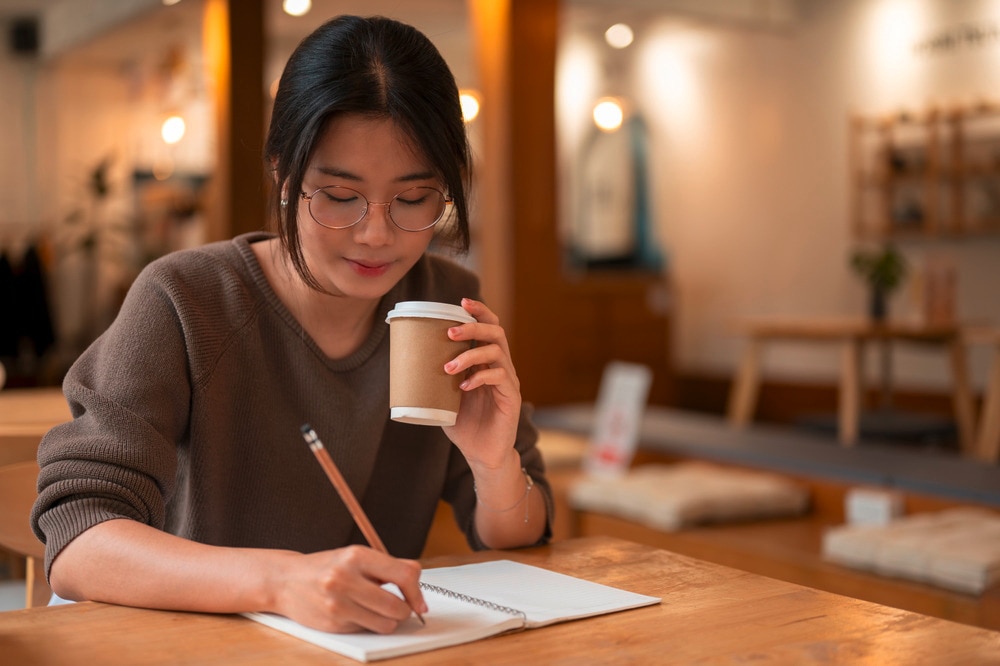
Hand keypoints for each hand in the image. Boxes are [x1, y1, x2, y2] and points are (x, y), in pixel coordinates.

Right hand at [273, 546, 424, 633]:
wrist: (286, 580)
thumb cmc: (326, 567)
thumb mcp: (356, 556)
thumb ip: (387, 566)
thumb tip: (417, 579)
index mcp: (357, 555)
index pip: (404, 575)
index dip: (416, 592)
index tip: (419, 601)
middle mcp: (346, 578)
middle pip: (397, 606)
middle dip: (403, 610)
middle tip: (398, 606)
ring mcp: (338, 603)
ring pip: (385, 624)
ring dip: (388, 621)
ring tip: (377, 610)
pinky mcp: (333, 623)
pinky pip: (366, 630)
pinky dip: (367, 624)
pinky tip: (354, 612)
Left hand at [442, 298, 521, 469]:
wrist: (482, 455)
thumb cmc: (465, 425)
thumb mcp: (445, 396)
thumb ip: (436, 378)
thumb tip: (405, 362)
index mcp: (487, 362)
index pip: (489, 327)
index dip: (479, 311)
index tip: (461, 302)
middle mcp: (501, 367)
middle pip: (496, 332)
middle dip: (473, 326)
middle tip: (450, 331)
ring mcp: (508, 381)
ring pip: (496, 352)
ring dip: (470, 355)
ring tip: (448, 367)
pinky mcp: (512, 398)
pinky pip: (499, 377)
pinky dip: (479, 377)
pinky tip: (464, 386)